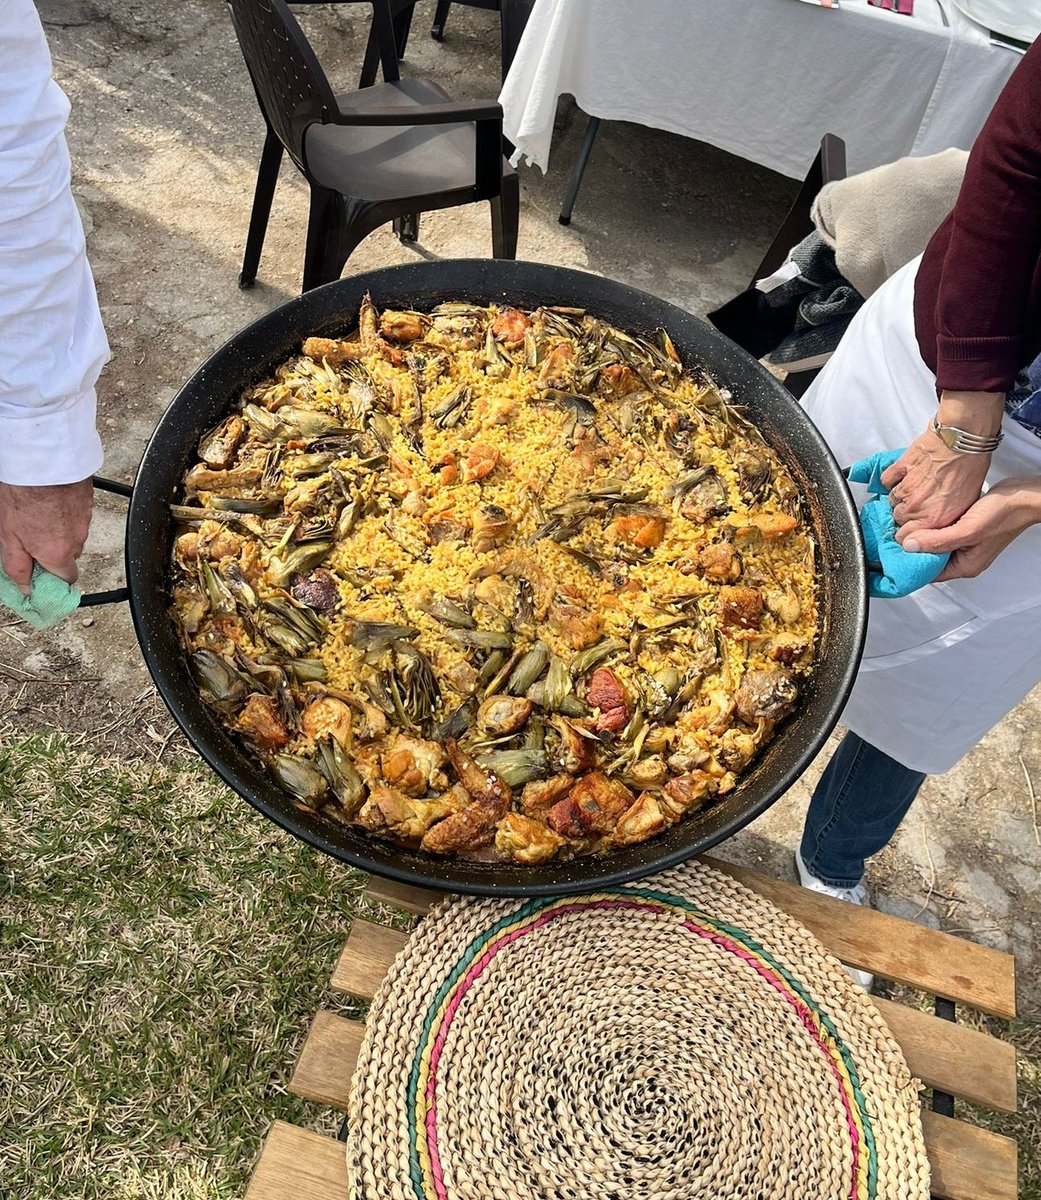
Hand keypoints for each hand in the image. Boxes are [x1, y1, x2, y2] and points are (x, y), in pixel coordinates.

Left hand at [0, 479, 93, 592]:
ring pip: (73, 534)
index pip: (66, 579)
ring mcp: (85, 520)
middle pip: (69, 556)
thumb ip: (18, 567)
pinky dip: (66, 513)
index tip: (40, 573)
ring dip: (59, 530)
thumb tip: (25, 587)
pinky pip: (78, 516)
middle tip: (32, 538)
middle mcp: (76, 540)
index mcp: (58, 553)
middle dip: (54, 551)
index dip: (53, 578)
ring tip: (38, 515)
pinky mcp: (88, 502)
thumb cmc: (23, 495)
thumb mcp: (9, 537)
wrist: (41, 460)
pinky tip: (50, 502)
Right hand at [882, 390, 1004, 542]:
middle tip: (916, 505)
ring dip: (900, 496)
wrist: (964, 441)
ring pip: (892, 500)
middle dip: (905, 514)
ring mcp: (906, 487)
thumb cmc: (970, 468)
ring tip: (913, 488)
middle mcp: (916, 506)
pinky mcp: (899, 469)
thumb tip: (937, 523)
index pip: (906, 537)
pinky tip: (903, 476)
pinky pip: (887, 480)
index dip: (908, 533)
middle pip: (898, 518)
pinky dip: (892, 479)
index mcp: (934, 518)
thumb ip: (947, 517)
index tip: (910, 529)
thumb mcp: (967, 502)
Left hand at [901, 477, 1040, 580]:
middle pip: (928, 558)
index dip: (907, 565)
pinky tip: (918, 516)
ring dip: (919, 535)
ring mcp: (964, 543)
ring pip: (933, 543)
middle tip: (890, 536)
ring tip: (899, 526)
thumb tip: (909, 546)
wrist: (1023, 495)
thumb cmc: (1004, 514)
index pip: (927, 573)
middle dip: (911, 548)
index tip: (888, 554)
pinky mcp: (964, 529)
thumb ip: (938, 541)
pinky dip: (930, 525)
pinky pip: (941, 531)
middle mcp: (963, 558)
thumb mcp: (968, 530)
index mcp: (965, 566)